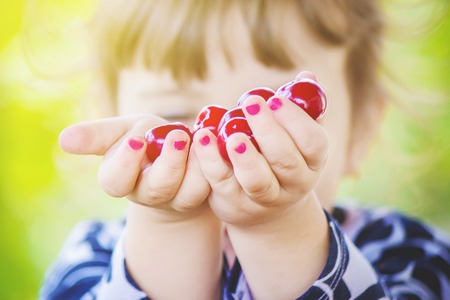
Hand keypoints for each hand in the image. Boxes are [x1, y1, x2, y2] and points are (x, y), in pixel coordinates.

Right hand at [59, 114, 210, 219]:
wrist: (172, 155)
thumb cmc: (143, 140)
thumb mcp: (120, 132)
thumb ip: (96, 136)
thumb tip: (63, 139)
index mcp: (120, 179)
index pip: (116, 181)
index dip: (126, 163)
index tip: (136, 140)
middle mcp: (147, 193)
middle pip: (157, 188)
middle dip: (169, 163)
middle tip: (178, 135)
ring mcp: (175, 199)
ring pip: (187, 192)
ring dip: (195, 166)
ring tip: (201, 138)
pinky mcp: (200, 197)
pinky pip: (209, 188)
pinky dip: (213, 167)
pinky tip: (215, 146)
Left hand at [193, 89, 327, 226]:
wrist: (266, 206)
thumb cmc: (282, 158)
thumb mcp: (296, 137)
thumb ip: (302, 109)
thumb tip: (306, 76)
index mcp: (312, 162)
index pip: (313, 142)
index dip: (296, 121)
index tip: (274, 99)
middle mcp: (294, 184)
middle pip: (285, 161)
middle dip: (268, 131)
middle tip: (251, 104)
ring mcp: (265, 199)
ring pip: (258, 181)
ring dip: (246, 158)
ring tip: (232, 135)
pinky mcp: (235, 204)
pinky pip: (223, 183)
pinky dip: (212, 161)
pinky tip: (204, 138)